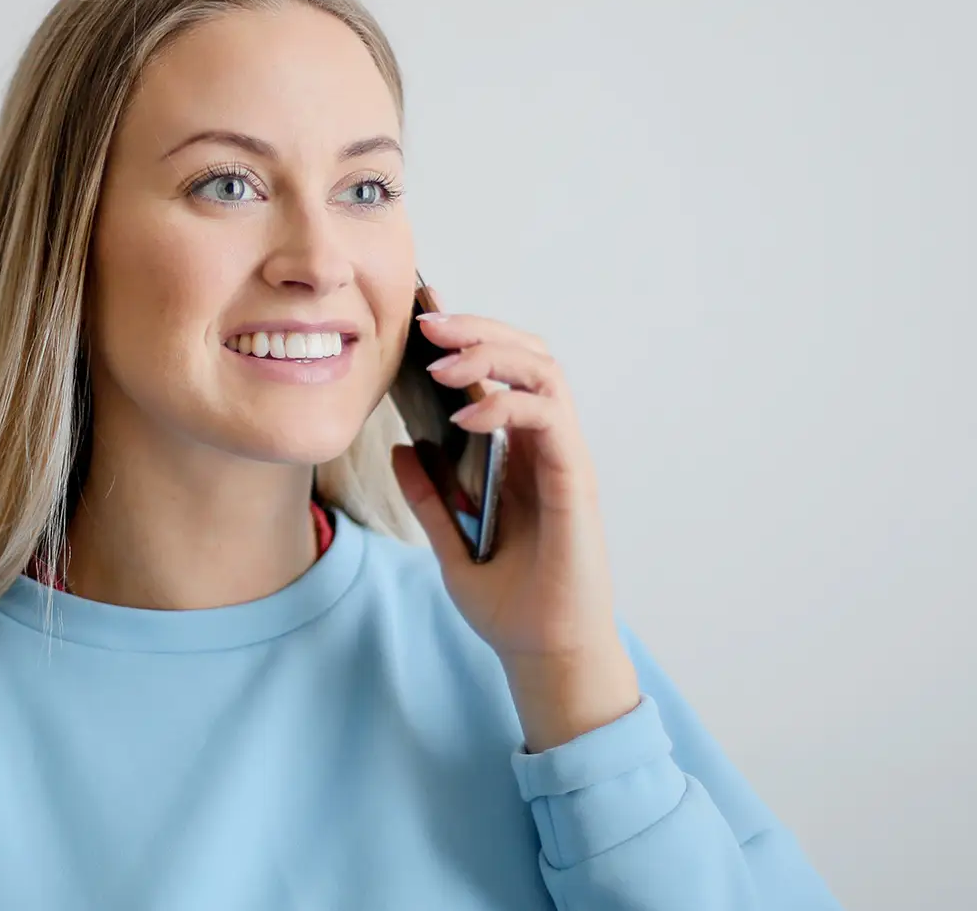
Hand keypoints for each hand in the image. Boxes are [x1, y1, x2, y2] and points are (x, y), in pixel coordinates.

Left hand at [389, 302, 639, 750]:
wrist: (544, 656)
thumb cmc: (510, 604)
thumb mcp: (450, 544)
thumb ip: (428, 497)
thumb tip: (400, 448)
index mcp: (520, 453)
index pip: (501, 373)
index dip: (467, 339)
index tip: (419, 320)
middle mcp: (547, 447)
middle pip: (526, 354)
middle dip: (476, 329)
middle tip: (425, 323)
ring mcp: (565, 459)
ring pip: (543, 371)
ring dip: (491, 353)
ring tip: (441, 361)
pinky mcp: (576, 480)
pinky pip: (549, 418)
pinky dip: (507, 404)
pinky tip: (465, 413)